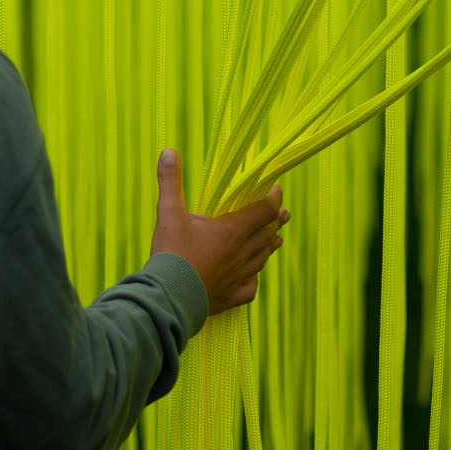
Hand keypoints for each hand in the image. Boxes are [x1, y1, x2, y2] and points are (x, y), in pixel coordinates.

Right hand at [151, 149, 288, 313]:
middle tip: (283, 212)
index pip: (264, 210)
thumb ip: (170, 181)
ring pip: (262, 259)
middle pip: (267, 233)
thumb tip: (168, 151)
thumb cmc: (170, 254)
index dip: (273, 197)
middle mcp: (241, 253)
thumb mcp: (168, 212)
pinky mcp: (229, 297)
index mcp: (232, 231)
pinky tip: (252, 277)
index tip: (276, 189)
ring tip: (276, 238)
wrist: (167, 298)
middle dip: (276, 219)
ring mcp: (237, 277)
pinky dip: (254, 280)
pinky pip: (250, 288)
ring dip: (269, 245)